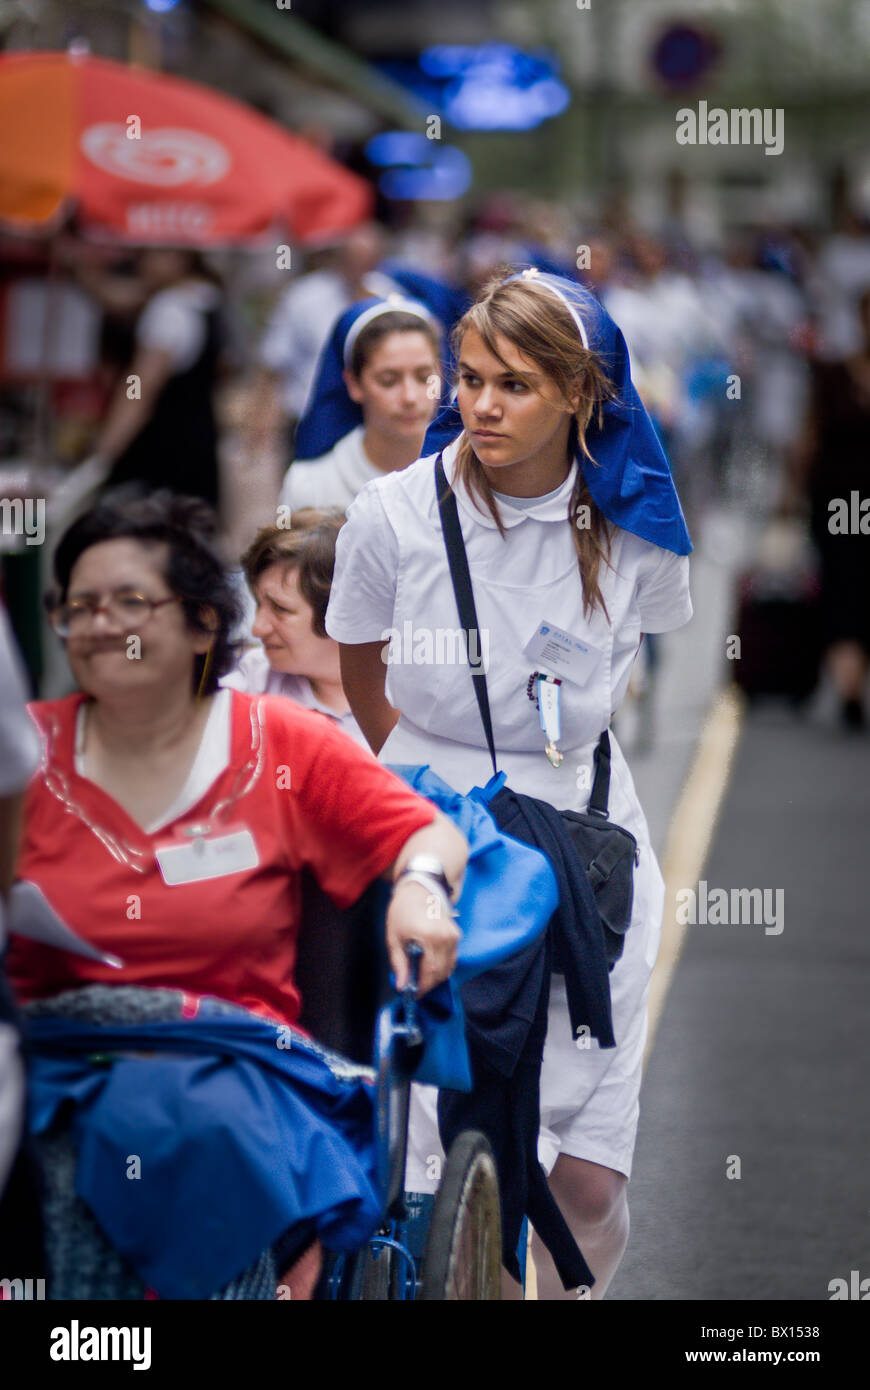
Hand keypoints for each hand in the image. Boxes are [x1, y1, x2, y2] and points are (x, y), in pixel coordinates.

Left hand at [385, 877, 459, 995]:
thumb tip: (402, 985)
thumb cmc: (402, 911)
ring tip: (422, 978)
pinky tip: (430, 967)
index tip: (413, 994)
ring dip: (436, 977)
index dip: (423, 986)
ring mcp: (453, 936)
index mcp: (429, 937)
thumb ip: (399, 963)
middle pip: (441, 972)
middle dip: (429, 984)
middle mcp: (445, 938)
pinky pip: (452, 958)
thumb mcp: (394, 937)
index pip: (430, 971)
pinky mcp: (456, 935)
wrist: (419, 889)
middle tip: (416, 988)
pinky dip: (443, 967)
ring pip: (449, 967)